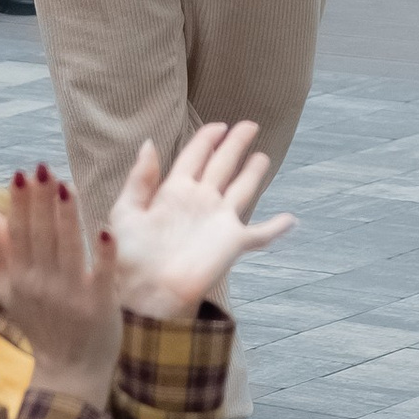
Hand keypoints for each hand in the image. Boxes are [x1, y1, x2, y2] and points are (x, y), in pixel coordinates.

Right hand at [0, 165, 119, 411]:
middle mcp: (42, 285)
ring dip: (67, 217)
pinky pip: (102, 275)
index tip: (21, 174)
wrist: (71, 370)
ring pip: (68, 248)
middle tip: (44, 168)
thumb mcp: (11, 292)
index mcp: (20, 279)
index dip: (20, 203)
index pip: (18, 233)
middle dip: (41, 200)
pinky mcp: (99, 305)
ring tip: (66, 185)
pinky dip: (103, 255)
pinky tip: (105, 230)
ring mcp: (71, 296)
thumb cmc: (41, 325)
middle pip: (41, 235)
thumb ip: (0, 252)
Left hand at [105, 124, 293, 322]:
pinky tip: (291, 220)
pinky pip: (260, 234)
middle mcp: (200, 202)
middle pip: (222, 165)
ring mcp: (218, 221)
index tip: (219, 125)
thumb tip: (150, 142)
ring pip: (241, 189)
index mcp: (174, 191)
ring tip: (263, 156)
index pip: (194, 156)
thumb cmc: (130, 257)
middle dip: (235, 144)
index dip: (207, 139)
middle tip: (250, 125)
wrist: (147, 293)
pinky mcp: (232, 244)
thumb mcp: (127, 212)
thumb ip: (140, 178)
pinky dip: (276, 228)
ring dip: (253, 173)